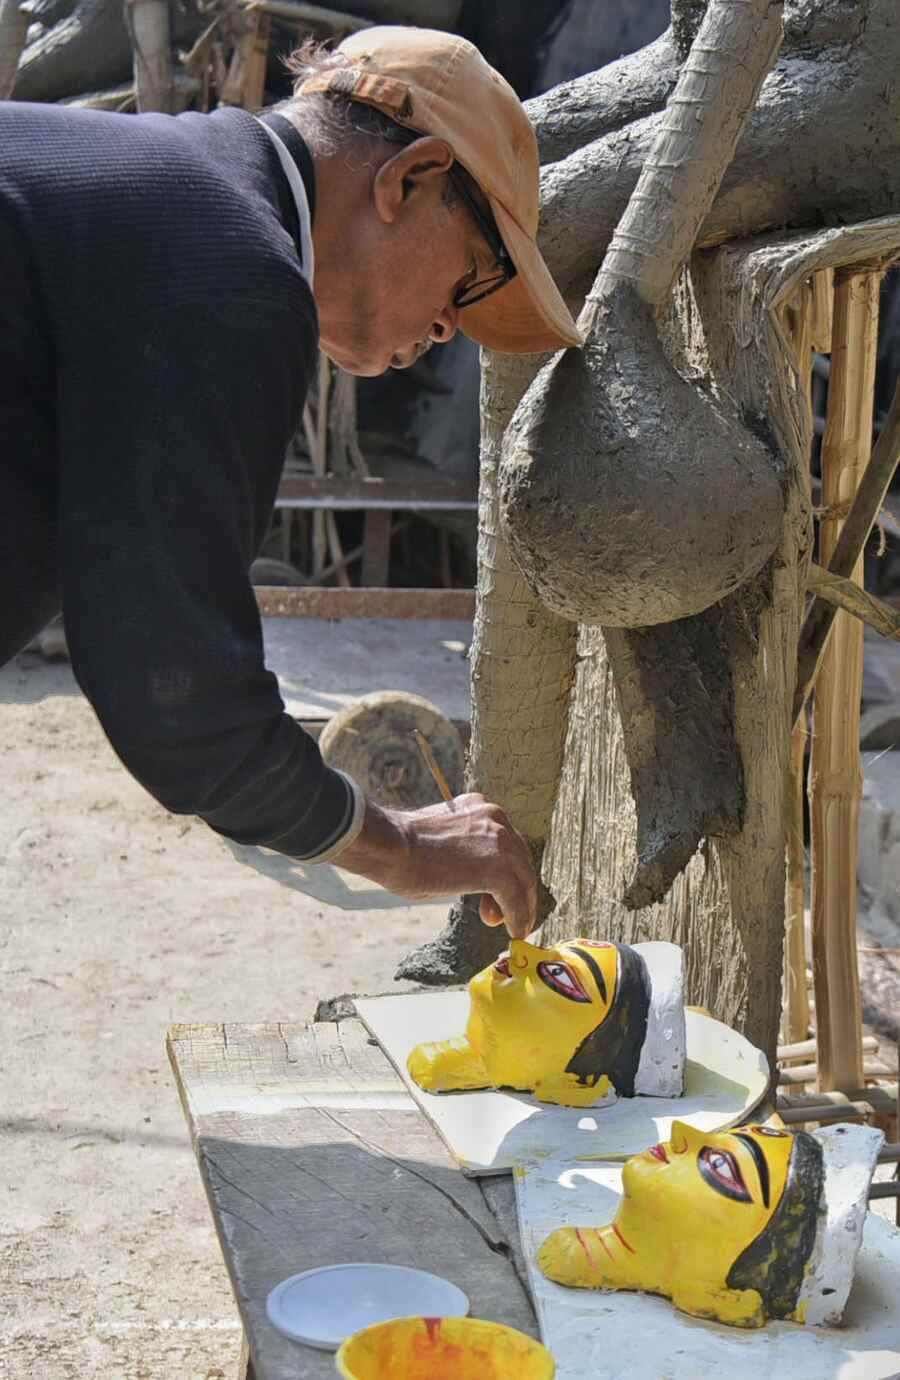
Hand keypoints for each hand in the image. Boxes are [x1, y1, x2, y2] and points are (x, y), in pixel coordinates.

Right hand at [334, 793, 536, 938]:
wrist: (390, 846)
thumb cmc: (399, 847)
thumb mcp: (440, 841)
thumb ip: (463, 853)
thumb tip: (471, 879)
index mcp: (479, 808)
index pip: (505, 841)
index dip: (506, 868)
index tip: (499, 891)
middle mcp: (495, 819)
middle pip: (520, 859)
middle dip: (516, 888)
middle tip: (507, 913)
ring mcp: (500, 843)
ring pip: (523, 880)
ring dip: (521, 906)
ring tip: (516, 927)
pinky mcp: (497, 870)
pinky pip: (515, 899)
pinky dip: (517, 917)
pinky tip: (514, 931)